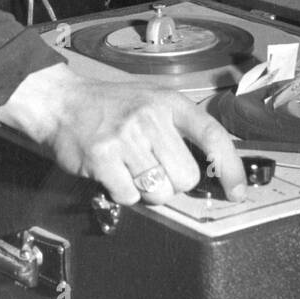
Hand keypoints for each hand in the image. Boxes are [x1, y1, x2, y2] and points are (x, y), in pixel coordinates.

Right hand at [0, 64, 246, 205]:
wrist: (61, 102)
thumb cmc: (112, 106)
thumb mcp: (153, 101)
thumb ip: (182, 129)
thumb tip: (217, 168)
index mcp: (170, 102)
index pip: (214, 136)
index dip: (231, 169)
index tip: (238, 192)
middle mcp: (150, 116)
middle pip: (186, 177)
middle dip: (172, 182)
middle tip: (152, 166)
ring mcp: (125, 136)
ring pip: (159, 192)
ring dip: (147, 190)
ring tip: (131, 168)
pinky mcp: (102, 157)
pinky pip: (129, 197)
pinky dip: (122, 193)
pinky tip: (113, 173)